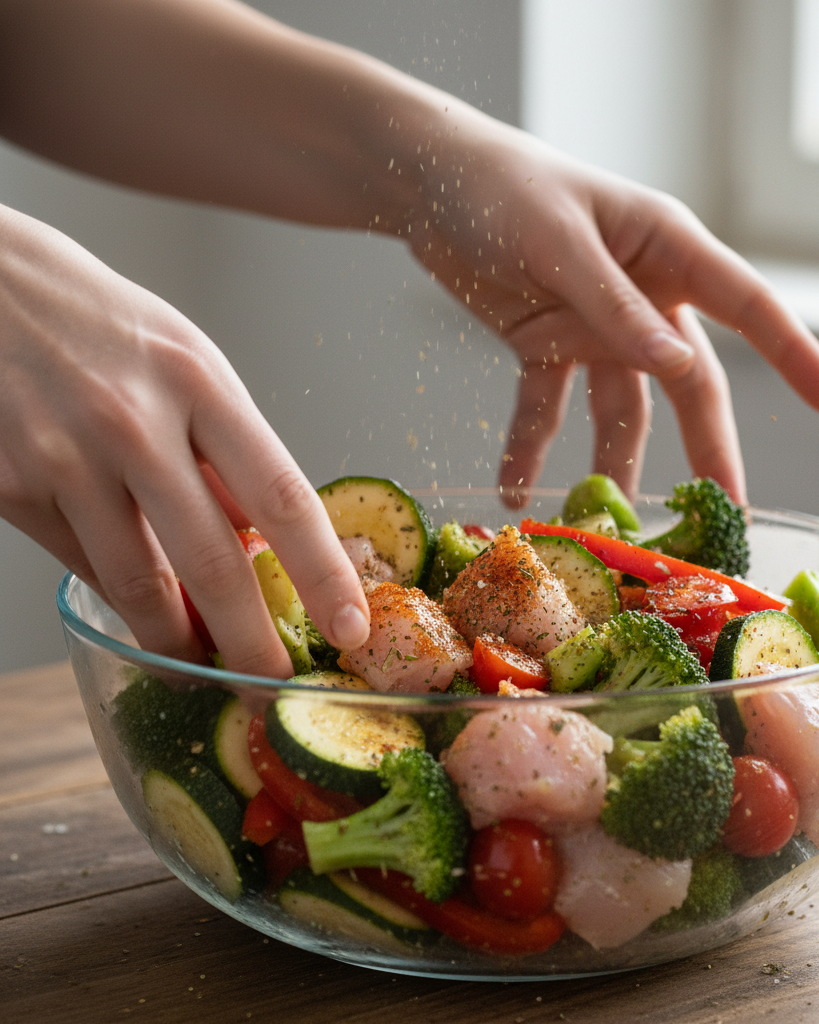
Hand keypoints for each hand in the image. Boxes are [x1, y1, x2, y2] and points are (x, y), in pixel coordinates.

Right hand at [0, 205, 368, 674]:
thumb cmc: (102, 323)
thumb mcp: (187, 363)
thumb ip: (224, 451)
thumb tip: (261, 539)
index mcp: (200, 383)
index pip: (281, 495)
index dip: (323, 573)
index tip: (352, 625)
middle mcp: (135, 423)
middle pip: (213, 561)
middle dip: (252, 642)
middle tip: (277, 684)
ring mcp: (64, 457)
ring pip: (139, 586)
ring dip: (181, 642)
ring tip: (207, 666)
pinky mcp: (8, 485)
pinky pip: (82, 567)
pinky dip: (122, 604)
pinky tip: (146, 619)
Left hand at [399, 118, 818, 504]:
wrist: (427, 181)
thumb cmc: (499, 185)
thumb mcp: (558, 242)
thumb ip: (614, 306)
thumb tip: (680, 365)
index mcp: (664, 249)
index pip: (747, 305)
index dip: (794, 354)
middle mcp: (641, 296)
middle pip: (687, 385)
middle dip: (705, 451)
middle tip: (724, 515)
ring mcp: (593, 327)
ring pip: (619, 411)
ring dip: (613, 466)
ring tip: (606, 529)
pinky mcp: (545, 346)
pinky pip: (544, 411)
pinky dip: (530, 451)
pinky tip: (517, 492)